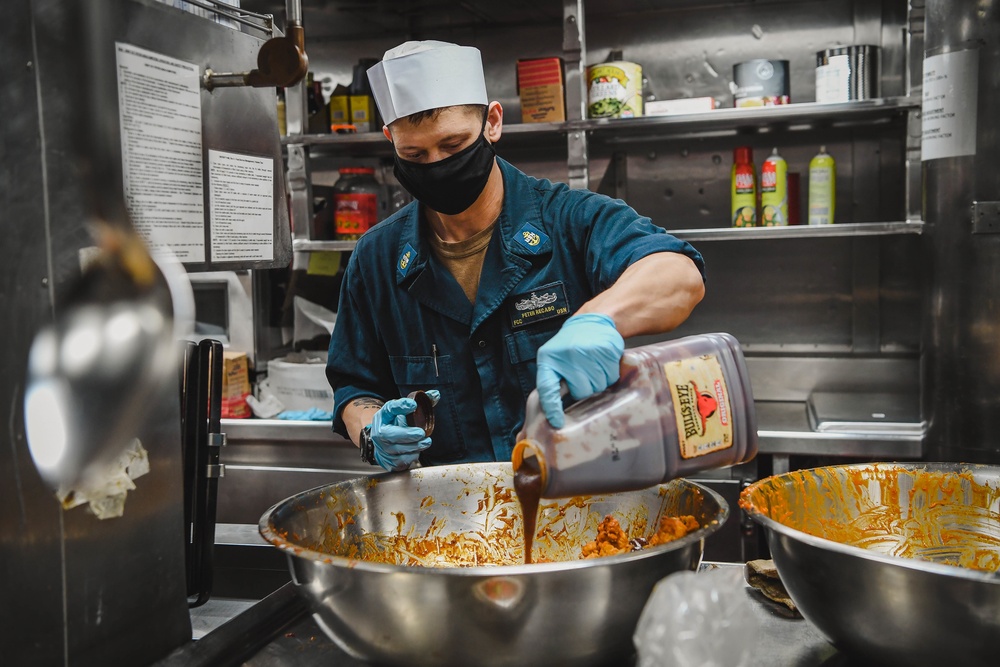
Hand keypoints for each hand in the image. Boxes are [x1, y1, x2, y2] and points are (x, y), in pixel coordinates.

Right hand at [370, 390, 439, 470]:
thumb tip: (436, 394)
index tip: (413, 405)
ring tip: (425, 442)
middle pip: (390, 435)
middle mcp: (379, 432)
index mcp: (383, 416)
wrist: (383, 442)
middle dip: (407, 434)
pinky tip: (416, 451)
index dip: (401, 406)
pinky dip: (411, 457)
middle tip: (421, 433)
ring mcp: (382, 449)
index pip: (390, 408)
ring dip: (413, 447)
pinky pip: (400, 462)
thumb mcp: (403, 411)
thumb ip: (420, 403)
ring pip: (397, 450)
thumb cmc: (395, 424)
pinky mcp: (388, 462)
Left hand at [536, 313, 624, 427]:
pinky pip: (611, 377)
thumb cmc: (570, 346)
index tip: (557, 422)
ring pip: (598, 386)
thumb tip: (551, 415)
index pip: (547, 389)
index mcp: (548, 359)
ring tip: (593, 366)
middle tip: (583, 374)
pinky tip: (603, 362)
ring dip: (598, 381)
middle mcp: (567, 355)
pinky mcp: (606, 349)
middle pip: (581, 392)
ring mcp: (588, 351)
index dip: (552, 408)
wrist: (592, 321)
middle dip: (584, 389)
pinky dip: (609, 374)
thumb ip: (552, 382)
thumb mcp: (553, 359)